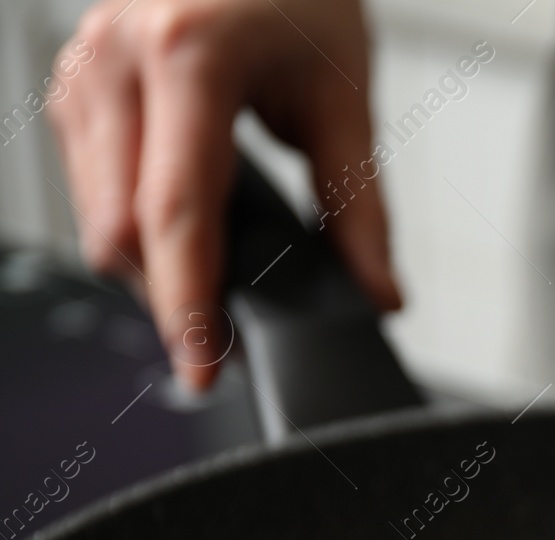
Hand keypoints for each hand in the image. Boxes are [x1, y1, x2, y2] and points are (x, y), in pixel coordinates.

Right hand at [48, 0, 400, 389]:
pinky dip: (134, 227)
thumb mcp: (346, 95)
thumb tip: (378, 292)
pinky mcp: (72, 81)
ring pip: (96, 217)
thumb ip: (361, 207)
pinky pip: (89, 185)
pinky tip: (184, 234)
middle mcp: (117, 58)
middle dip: (172, 297)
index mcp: (188, 54)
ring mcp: (82, 66)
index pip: (177, 214)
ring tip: (213, 287)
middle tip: (228, 338)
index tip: (205, 366)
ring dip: (151, 268)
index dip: (189, 306)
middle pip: (123, 229)